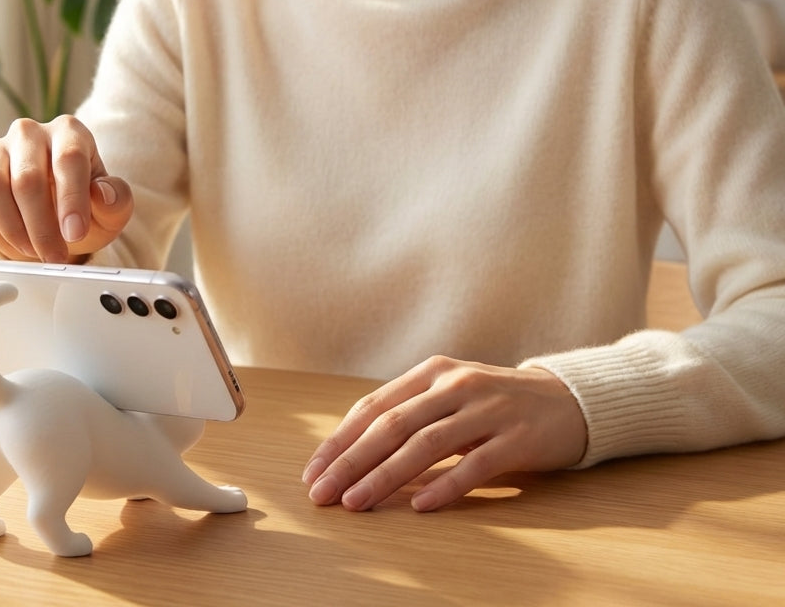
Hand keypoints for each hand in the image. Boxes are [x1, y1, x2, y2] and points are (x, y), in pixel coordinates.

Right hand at [0, 115, 133, 262]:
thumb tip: (102, 193)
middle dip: (40, 225)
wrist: (57, 219)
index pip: (68, 159)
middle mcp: (30, 133)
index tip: (74, 233)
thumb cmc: (87, 208)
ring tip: (29, 250)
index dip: (71, 199)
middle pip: (27, 177)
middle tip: (54, 256)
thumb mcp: (112, 210)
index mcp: (70, 132)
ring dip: (10, 225)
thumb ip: (117, 200)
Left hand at [302, 356, 586, 511]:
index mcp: (431, 372)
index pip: (374, 407)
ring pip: (425, 444)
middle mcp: (454, 385)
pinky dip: (444, 485)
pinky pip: (474, 464)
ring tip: (356, 503)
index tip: (313, 471)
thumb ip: (408, 413)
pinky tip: (420, 506)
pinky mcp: (516, 438)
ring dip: (384, 476)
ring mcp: (486, 409)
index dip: (340, 440)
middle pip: (392, 425)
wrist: (566, 400)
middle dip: (351, 462)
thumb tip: (352, 451)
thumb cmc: (494, 403)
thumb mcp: (448, 395)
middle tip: (322, 493)